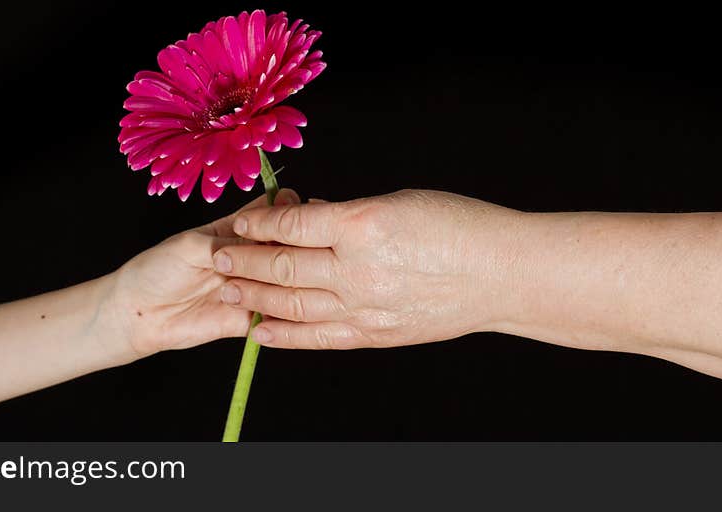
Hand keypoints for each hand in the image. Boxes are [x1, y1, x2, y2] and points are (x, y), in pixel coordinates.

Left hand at [101, 189, 299, 363]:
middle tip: (283, 254)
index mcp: (236, 230)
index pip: (272, 214)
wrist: (136, 314)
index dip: (286, 212)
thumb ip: (231, 243)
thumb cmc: (156, 270)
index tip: (293, 214)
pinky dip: (280, 314)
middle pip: (286, 248)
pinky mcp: (249, 319)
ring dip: (286, 282)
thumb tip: (267, 239)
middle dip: (292, 249)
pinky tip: (275, 309)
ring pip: (286, 282)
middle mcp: (250, 258)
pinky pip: (276, 318)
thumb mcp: (192, 246)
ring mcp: (253, 288)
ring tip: (267, 284)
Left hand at [211, 189, 522, 348]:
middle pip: (284, 266)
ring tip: (229, 290)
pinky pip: (319, 338)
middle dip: (245, 261)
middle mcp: (357, 270)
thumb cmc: (459, 227)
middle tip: (219, 257)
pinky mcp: (375, 335)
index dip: (260, 223)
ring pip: (294, 305)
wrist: (502, 275)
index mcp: (363, 226)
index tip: (242, 222)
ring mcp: (365, 308)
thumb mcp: (399, 202)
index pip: (293, 225)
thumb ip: (347, 215)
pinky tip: (260, 333)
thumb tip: (308, 219)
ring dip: (256, 298)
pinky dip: (286, 337)